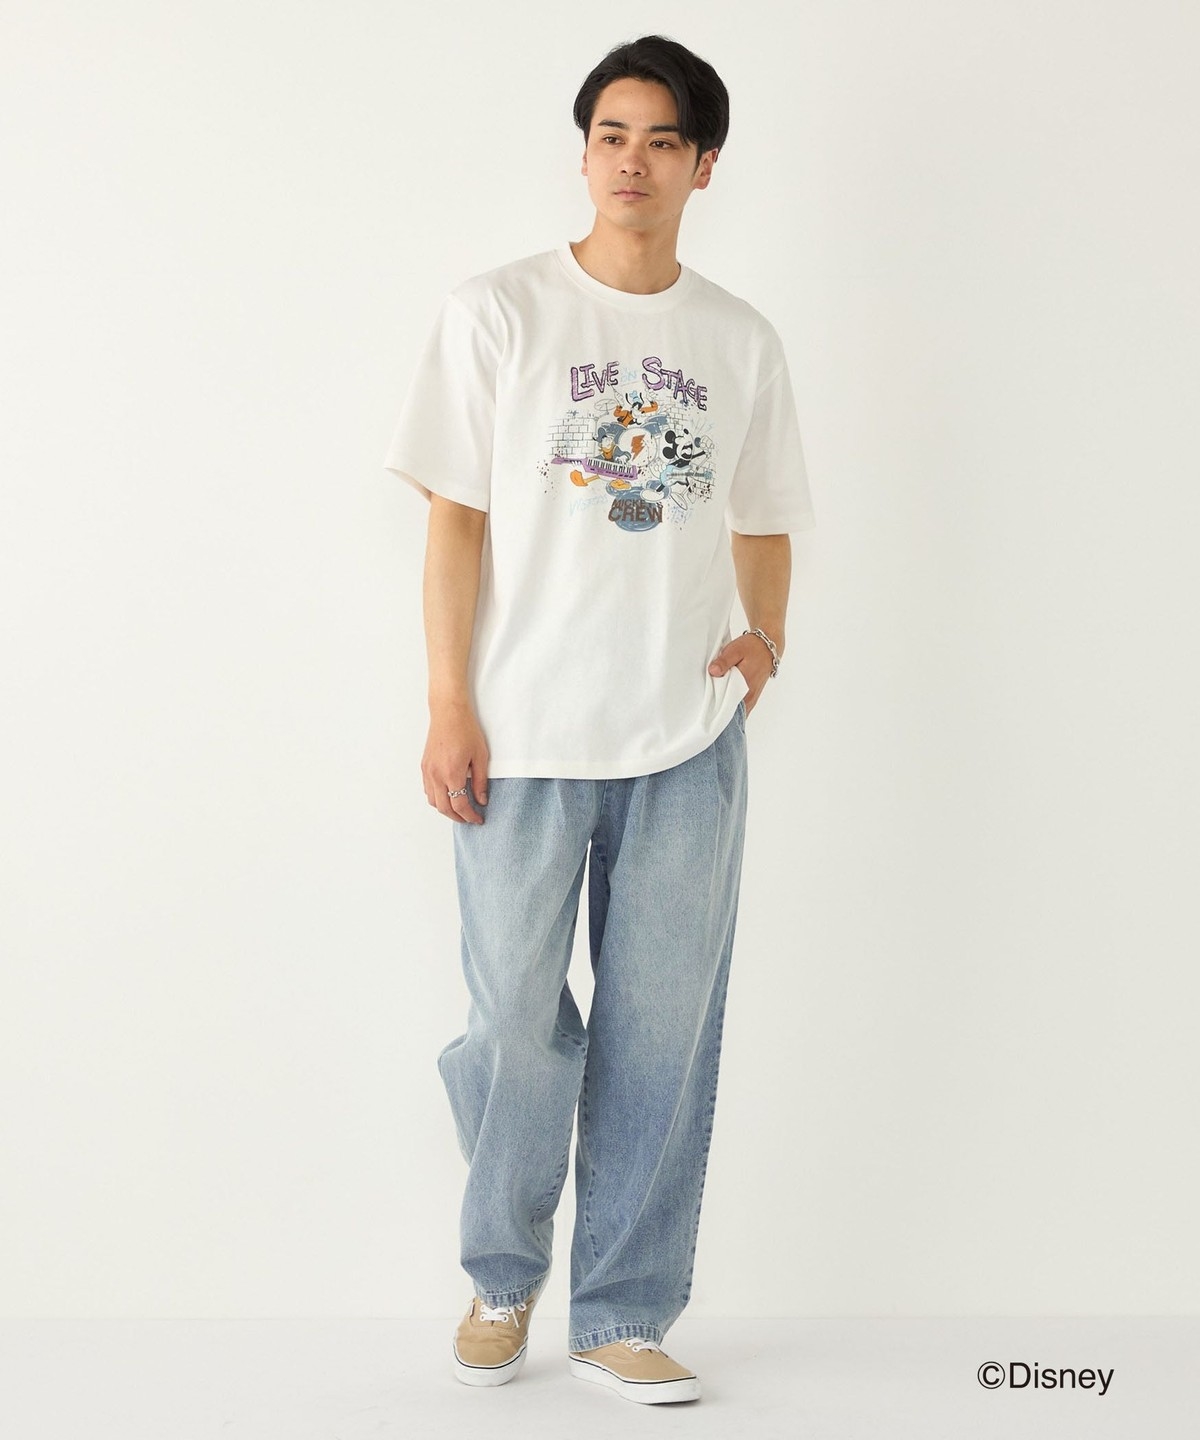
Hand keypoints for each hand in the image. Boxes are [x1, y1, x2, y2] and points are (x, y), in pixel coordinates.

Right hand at [422, 699, 489, 823]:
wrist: (448, 712)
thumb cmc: (465, 730)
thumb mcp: (480, 756)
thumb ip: (480, 781)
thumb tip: (481, 800)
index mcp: (452, 774)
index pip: (459, 805)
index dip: (470, 816)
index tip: (478, 819)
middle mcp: (436, 775)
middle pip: (444, 808)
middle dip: (457, 817)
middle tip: (469, 819)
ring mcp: (427, 771)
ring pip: (433, 801)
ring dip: (446, 809)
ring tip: (459, 809)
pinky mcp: (424, 766)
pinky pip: (428, 790)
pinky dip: (437, 798)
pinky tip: (447, 795)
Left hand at [708, 633, 775, 715]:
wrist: (768, 647)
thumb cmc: (752, 648)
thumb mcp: (735, 650)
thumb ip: (723, 661)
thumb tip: (713, 671)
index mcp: (744, 685)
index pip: (726, 704)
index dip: (713, 704)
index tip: (704, 700)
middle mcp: (749, 696)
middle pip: (729, 709)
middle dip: (717, 707)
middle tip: (707, 698)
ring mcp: (752, 699)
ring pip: (735, 710)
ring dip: (725, 706)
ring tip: (715, 697)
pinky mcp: (752, 698)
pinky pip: (741, 708)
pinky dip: (732, 705)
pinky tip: (724, 698)